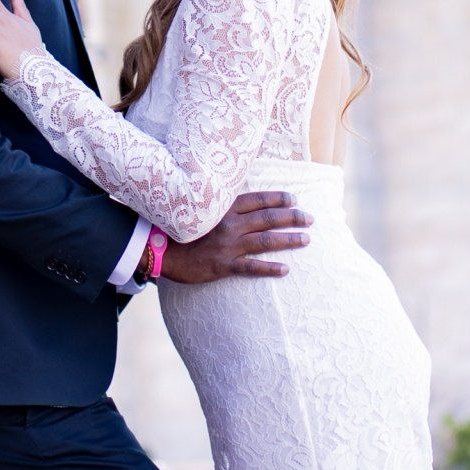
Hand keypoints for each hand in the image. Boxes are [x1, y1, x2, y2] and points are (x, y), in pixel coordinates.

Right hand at [164, 190, 312, 281]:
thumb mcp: (200, 209)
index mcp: (224, 208)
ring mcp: (227, 245)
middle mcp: (229, 224)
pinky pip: (251, 267)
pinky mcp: (222, 265)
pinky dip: (270, 269)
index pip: (257, 199)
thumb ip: (220, 206)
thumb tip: (239, 202)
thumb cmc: (179, 228)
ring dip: (288, 240)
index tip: (294, 199)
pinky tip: (285, 270)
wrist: (159, 249)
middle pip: (267, 218)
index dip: (278, 198)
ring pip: (265, 241)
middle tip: (310, 218)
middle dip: (291, 217)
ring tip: (306, 239)